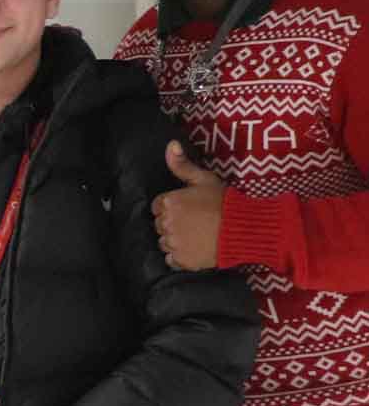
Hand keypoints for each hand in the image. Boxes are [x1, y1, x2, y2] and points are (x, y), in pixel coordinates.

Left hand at [153, 141, 226, 270]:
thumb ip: (182, 164)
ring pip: (164, 242)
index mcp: (169, 202)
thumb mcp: (205, 179)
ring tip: (198, 234)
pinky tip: (196, 248)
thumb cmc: (226, 202)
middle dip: (173, 223)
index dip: (173, 207)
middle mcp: (166, 223)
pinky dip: (180, 257)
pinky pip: (171, 260)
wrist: (247, 229)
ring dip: (176, 240)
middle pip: (160, 225)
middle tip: (196, 221)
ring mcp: (173, 243)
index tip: (188, 209)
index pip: (158, 206)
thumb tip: (171, 145)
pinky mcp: (181, 260)